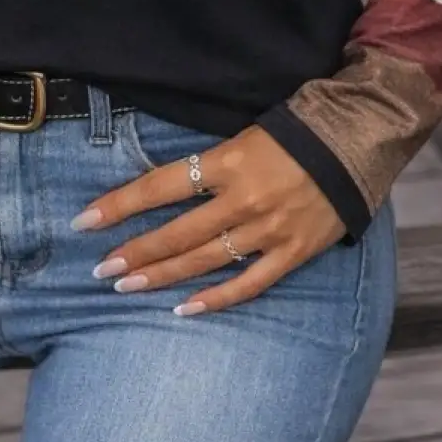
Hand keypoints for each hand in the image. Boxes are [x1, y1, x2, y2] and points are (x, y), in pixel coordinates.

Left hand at [72, 125, 345, 314]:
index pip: (160, 185)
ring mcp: (271, 228)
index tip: (84, 221)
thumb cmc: (293, 133)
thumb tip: (158, 191)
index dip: (119, 204)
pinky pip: (249, 283)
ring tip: (127, 287)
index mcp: (229, 160)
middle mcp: (246, 198)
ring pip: (205, 261)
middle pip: (177, 232)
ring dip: (162, 276)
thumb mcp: (242, 136)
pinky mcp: (294, 251)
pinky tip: (184, 308)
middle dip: (134, 252)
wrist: (357, 139)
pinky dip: (216, 299)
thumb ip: (206, 165)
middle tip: (101, 269)